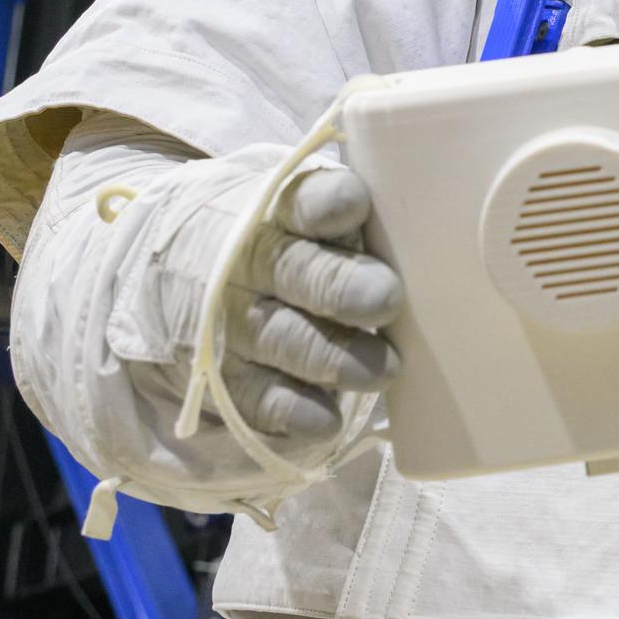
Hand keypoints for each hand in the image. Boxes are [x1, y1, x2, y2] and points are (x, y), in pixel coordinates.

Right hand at [110, 159, 402, 452]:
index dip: (328, 203)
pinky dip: (292, 409)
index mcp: (279, 208)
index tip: (356, 207)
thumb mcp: (309, 208)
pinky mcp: (222, 375)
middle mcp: (249, 261)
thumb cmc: (286, 237)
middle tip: (386, 299)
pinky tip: (326, 418)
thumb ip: (356, 218)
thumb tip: (440, 227)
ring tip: (384, 370)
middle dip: (341, 286)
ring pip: (281, 337)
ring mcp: (230, 320)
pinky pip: (255, 396)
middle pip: (294, 270)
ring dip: (333, 357)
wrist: (179, 263)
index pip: (302, 200)